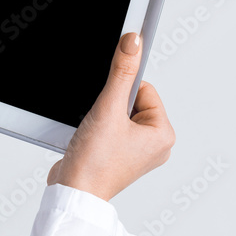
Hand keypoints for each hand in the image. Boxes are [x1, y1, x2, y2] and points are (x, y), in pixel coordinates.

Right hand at [47, 32, 175, 201]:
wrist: (72, 193)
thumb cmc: (94, 164)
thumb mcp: (109, 109)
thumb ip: (122, 72)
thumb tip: (133, 42)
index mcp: (163, 135)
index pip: (145, 88)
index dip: (121, 91)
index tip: (110, 104)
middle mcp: (155, 145)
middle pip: (131, 100)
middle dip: (111, 107)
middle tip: (102, 126)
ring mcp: (137, 151)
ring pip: (119, 113)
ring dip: (103, 117)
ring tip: (97, 136)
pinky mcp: (120, 155)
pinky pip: (111, 127)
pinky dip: (99, 128)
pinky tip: (93, 142)